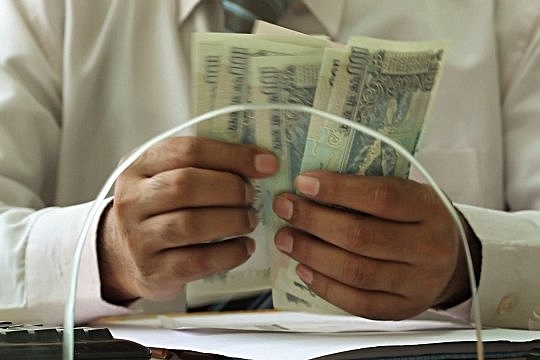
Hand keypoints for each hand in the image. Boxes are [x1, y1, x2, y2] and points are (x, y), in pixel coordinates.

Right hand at [97, 137, 278, 303]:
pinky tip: (244, 246)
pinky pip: (197, 261)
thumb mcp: (167, 176)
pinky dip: (229, 253)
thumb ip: (203, 164)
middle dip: (230, 188)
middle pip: (186, 185)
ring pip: (191, 224)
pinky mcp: (154, 271)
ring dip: (232, 220)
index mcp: (138, 165)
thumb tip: (261, 162)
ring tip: (250, 220)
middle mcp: (133, 199)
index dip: (232, 155)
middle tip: (252, 195)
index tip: (266, 164)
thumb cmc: (158, 208)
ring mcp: (139, 237)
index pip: (187, 151)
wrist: (122, 254)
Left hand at [273, 171, 478, 319]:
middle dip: (314, 221)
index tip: (304, 182)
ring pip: (355, 271)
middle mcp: (427, 248)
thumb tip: (312, 184)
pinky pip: (357, 302)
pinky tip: (304, 269)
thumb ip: (369, 189)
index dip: (338, 189)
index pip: (381, 197)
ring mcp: (416, 283)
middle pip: (361, 236)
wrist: (453, 261)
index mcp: (429, 209)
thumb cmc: (419, 220)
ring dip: (312, 253)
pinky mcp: (400, 309)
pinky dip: (324, 286)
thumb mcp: (408, 194)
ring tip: (287, 238)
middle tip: (286, 208)